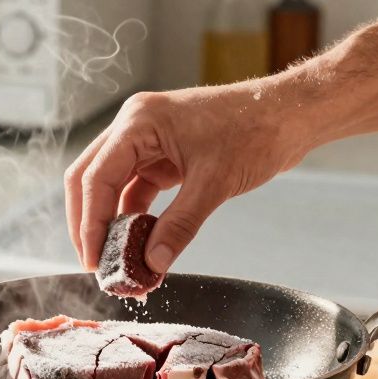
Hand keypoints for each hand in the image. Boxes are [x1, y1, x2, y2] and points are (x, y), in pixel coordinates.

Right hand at [64, 82, 314, 271]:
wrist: (289, 115)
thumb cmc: (255, 131)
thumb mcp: (214, 183)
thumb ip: (179, 226)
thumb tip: (152, 262)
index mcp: (139, 122)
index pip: (95, 177)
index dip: (89, 223)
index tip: (94, 259)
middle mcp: (135, 127)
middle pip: (89, 178)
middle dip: (88, 223)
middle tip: (96, 263)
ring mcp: (147, 140)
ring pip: (109, 186)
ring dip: (110, 222)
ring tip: (117, 260)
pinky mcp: (163, 155)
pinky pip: (135, 189)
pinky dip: (134, 217)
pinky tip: (139, 244)